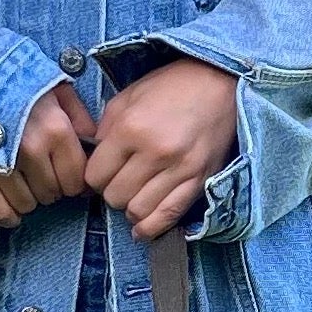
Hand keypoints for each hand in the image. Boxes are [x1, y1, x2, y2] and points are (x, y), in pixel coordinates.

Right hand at [0, 79, 97, 223]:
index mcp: (56, 130)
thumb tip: (93, 144)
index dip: (72, 181)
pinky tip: (11, 214)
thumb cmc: (13, 80)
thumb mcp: (55, 88)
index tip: (66, 176)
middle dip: (50, 188)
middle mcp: (31, 151)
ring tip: (23, 183)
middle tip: (41, 175)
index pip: (75, 179)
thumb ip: (79, 116)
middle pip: (51, 194)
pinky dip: (6, 215)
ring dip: (28, 199)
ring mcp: (1, 165)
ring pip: (26, 204)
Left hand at [84, 60, 238, 240]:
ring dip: (130, 208)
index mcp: (131, 128)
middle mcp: (155, 152)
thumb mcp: (127, 97)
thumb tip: (94, 161)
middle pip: (115, 197)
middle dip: (111, 192)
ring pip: (138, 210)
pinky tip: (141, 229)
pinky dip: (151, 227)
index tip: (101, 173)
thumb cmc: (170, 86)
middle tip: (119, 181)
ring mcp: (180, 169)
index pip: (95, 176)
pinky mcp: (200, 180)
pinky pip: (170, 215)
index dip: (93, 177)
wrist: (219, 83)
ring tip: (134, 195)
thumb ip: (105, 130)